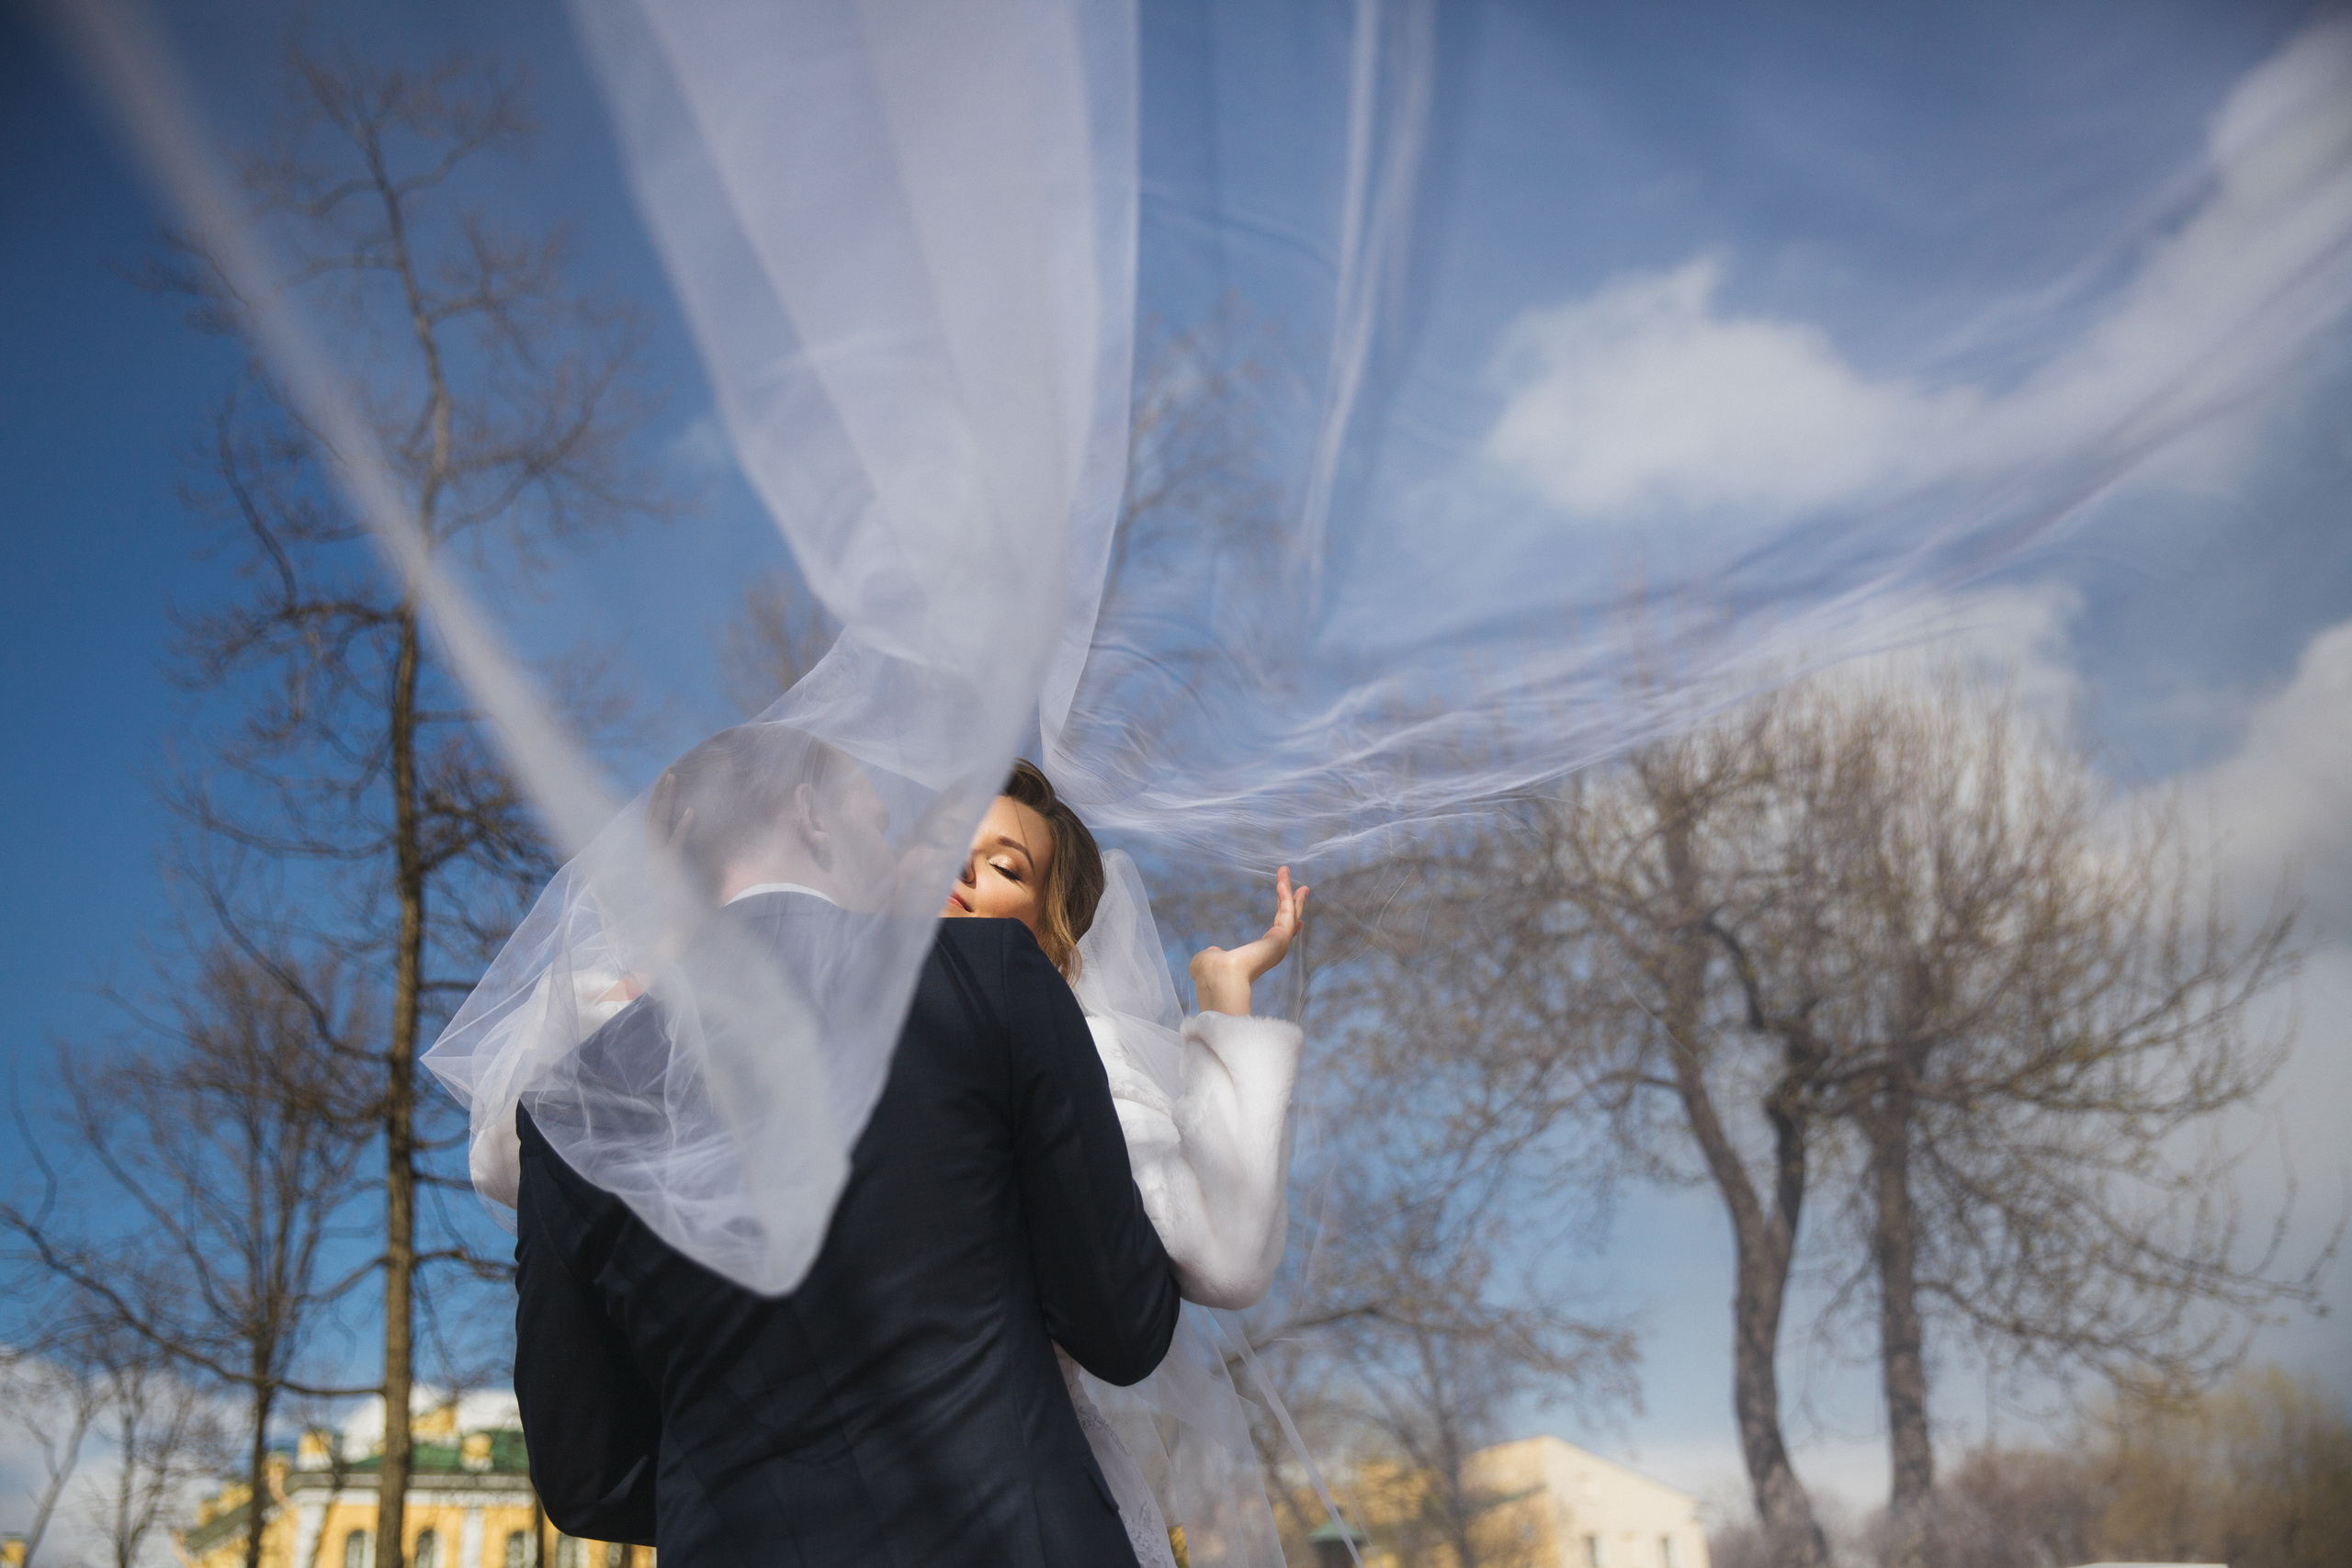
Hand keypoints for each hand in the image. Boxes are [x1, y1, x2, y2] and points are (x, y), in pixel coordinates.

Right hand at [646, 767, 701, 940]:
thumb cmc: (695, 906)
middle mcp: (655, 858)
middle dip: (660, 793)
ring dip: (664, 802)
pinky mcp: (670, 876)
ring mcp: (660, 866)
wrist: (685, 935)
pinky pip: (673, 848)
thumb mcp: (701, 874)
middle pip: (652, 818)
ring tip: (673, 778)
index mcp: (659, 857)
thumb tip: (724, 840)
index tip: (669, 779)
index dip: (660, 800)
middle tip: (670, 770)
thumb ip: (707, 855)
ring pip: (655, 827)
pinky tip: (691, 813)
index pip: (655, 822)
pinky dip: (681, 830)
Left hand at [1189, 866, 1309, 1015]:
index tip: (1294, 914)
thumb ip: (1215, 953)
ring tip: (1285, 871)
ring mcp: (1278, 945)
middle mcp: (1272, 952)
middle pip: (1289, 923)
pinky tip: (1281, 881)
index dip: (1286, 923)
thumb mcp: (1211, 958)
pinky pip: (1286, 912)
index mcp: (1258, 957)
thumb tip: (1214, 951)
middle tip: (1302, 888)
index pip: (1278, 937)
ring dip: (1289, 892)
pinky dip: (1285, 896)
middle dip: (1295, 904)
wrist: (1218, 978)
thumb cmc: (1210, 973)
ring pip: (1290, 914)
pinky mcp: (1279, 938)